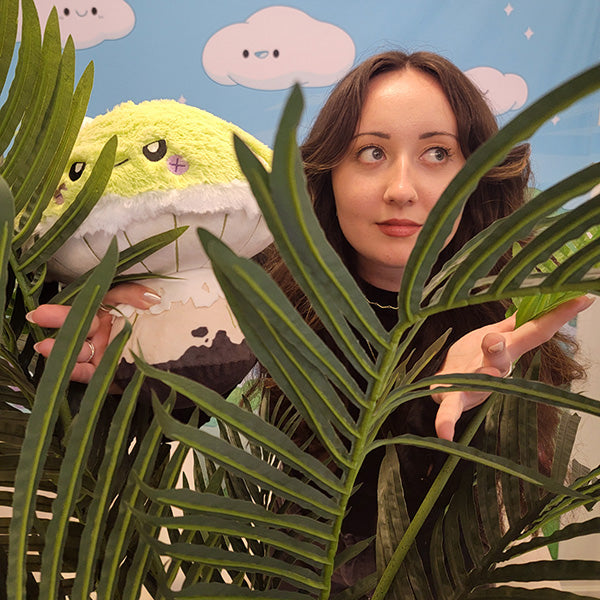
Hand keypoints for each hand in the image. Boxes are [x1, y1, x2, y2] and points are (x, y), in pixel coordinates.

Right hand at [26, 283, 160, 383]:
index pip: (87, 307)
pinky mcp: (104, 374)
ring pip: (78, 349)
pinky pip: (86, 373)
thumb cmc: (158, 327)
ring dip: (60, 347)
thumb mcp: (148, 306)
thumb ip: (142, 298)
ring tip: (45, 345)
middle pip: (79, 325)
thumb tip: (150, 297)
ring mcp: (101, 353)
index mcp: (110, 313)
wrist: (172, 359)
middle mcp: (102, 333)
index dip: (66, 308)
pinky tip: (64, 366)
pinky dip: (75, 370)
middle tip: (38, 316)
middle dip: (59, 320)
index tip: (44, 309)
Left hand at [432, 295, 593, 440]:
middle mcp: (494, 368)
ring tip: (483, 370)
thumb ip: (512, 323)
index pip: (536, 331)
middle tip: (497, 337)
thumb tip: (533, 303)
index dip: (558, 315)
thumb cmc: (471, 358)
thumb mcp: (493, 334)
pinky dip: (447, 421)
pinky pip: (450, 410)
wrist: (445, 384)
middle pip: (506, 356)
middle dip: (504, 345)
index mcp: (506, 348)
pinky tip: (444, 432)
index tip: (583, 298)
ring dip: (484, 374)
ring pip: (482, 379)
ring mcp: (473, 384)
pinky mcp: (450, 396)